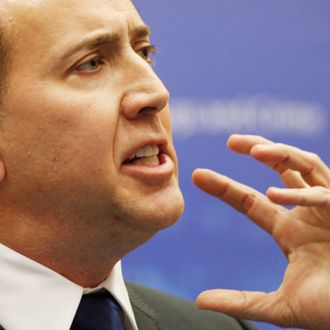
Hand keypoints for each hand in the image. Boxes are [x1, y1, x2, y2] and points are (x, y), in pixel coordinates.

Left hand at [192, 134, 329, 329]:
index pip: (249, 200)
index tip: (197, 175)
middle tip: (231, 140)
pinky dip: (300, 194)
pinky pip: (324, 194)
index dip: (223, 187)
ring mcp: (329, 208)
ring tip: (254, 150)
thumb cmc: (328, 312)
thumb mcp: (278, 307)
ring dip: (282, 153)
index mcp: (289, 229)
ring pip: (306, 165)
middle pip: (281, 167)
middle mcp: (307, 212)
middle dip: (258, 148)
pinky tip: (273, 194)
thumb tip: (199, 301)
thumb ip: (240, 301)